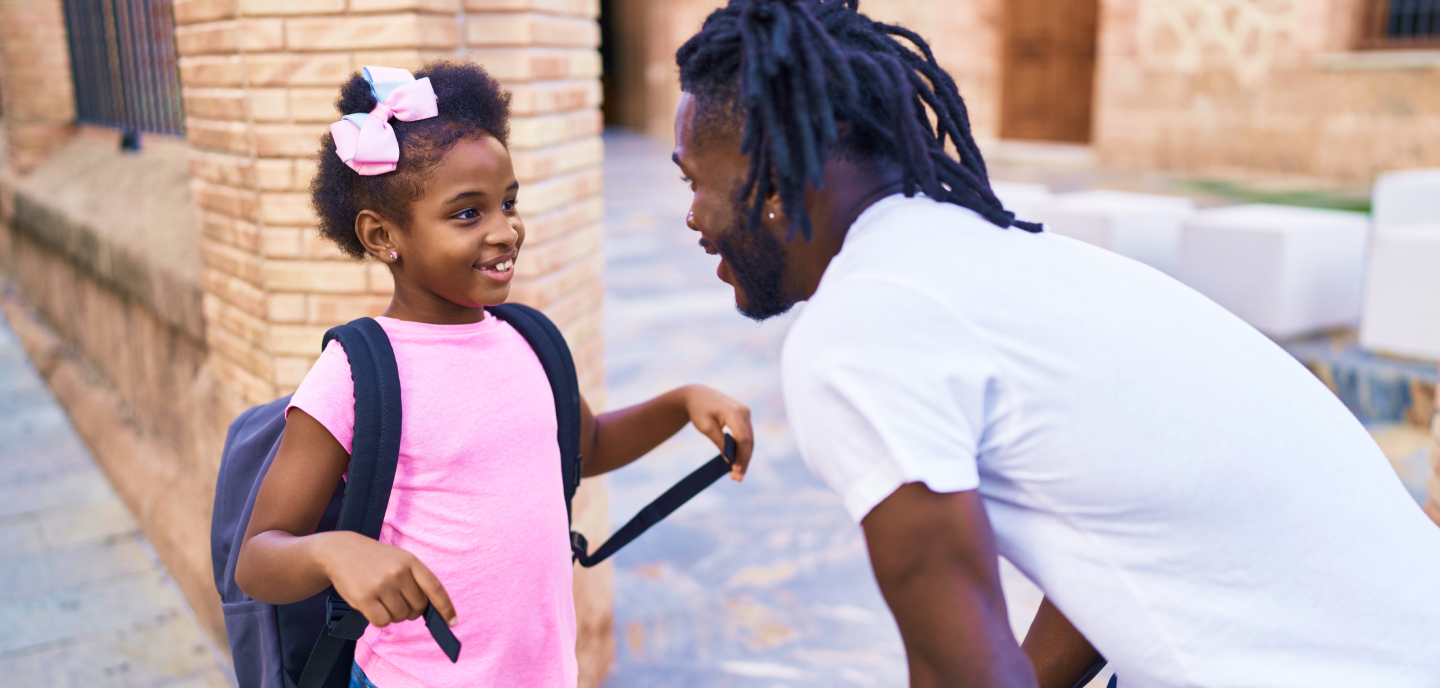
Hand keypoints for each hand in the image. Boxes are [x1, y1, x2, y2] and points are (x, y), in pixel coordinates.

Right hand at [316, 531, 456, 627]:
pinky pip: (382, 621)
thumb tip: (430, 610)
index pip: (435, 588)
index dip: (445, 607)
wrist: (340, 551)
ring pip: (400, 616)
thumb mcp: (399, 560)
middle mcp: (398, 573)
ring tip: (382, 599)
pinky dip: (380, 619)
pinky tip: (372, 606)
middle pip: (417, 607)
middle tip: (398, 601)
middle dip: (411, 610)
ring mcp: (381, 585)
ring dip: (394, 614)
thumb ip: (415, 580)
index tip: (452, 622)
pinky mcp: (364, 597)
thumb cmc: (375, 559)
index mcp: (411, 561)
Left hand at [681, 385, 753, 480]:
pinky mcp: (743, 417)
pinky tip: (737, 462)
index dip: (741, 456)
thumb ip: (719, 442)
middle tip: (737, 478)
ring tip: (737, 475)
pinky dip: (742, 449)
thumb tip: (730, 459)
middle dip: (744, 461)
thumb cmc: (698, 410)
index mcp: (734, 412)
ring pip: (749, 440)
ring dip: (744, 457)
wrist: (697, 394)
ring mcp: (746, 413)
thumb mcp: (706, 427)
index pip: (743, 439)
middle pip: (748, 441)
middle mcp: (744, 412)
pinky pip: (745, 436)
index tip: (735, 471)